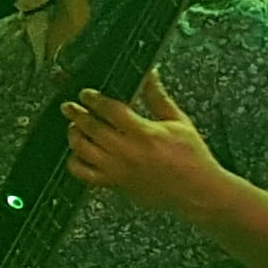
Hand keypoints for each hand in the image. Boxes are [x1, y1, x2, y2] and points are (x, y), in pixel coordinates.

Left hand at [62, 68, 227, 219]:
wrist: (198, 192)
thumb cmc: (192, 159)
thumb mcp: (179, 122)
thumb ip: (158, 98)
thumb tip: (150, 75)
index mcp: (145, 133)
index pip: (110, 109)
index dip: (93, 98)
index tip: (86, 94)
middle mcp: (128, 151)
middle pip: (91, 127)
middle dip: (76, 113)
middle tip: (70, 107)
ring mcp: (119, 169)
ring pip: (82, 149)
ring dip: (74, 135)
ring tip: (74, 128)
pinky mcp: (116, 184)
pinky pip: (83, 173)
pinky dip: (75, 162)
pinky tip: (78, 154)